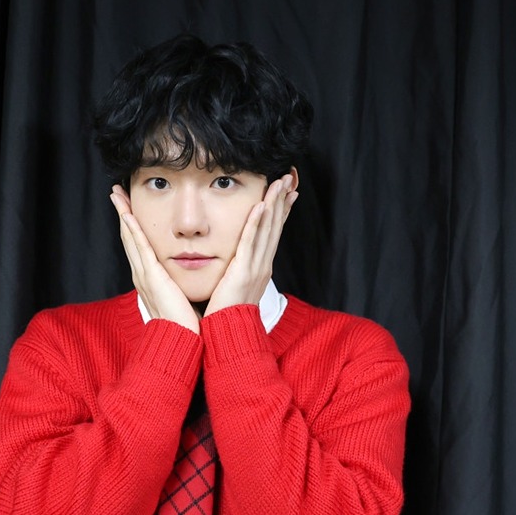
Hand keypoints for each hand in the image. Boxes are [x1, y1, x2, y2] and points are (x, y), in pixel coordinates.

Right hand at [110, 185, 199, 333]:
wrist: (182, 339)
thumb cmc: (185, 322)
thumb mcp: (182, 296)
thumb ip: (182, 283)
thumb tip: (192, 275)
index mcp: (150, 278)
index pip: (139, 245)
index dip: (132, 225)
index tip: (129, 207)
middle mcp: (142, 274)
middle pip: (129, 237)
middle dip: (123, 213)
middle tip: (116, 192)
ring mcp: (144, 274)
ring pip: (130, 237)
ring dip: (123, 214)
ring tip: (116, 194)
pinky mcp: (150, 275)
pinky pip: (139, 246)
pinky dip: (132, 228)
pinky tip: (128, 213)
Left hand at [204, 173, 298, 316]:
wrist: (228, 335)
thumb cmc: (227, 314)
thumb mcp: (235, 287)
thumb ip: (236, 271)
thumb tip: (234, 264)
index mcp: (260, 268)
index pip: (273, 234)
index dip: (281, 212)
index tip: (287, 193)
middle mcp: (262, 265)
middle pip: (275, 227)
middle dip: (282, 201)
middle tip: (288, 179)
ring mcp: (255, 268)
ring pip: (267, 230)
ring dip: (274, 205)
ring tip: (279, 183)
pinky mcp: (243, 271)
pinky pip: (251, 242)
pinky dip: (257, 223)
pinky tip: (261, 206)